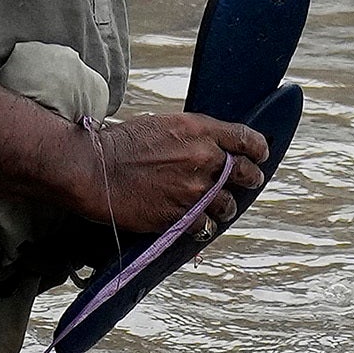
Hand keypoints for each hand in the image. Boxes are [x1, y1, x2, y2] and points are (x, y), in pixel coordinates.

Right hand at [65, 109, 273, 245]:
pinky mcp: (180, 216)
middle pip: (245, 174)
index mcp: (199, 130)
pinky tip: (195, 223)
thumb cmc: (120, 144)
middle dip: (250, 179)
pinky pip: (205, 226)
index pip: (245, 139)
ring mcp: (193, 191)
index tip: (260, 155)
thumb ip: (192, 138)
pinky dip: (202, 226)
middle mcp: (203, 159)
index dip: (258, 149)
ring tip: (217, 207)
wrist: (93, 169)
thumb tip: (209, 149)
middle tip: (248, 182)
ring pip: (227, 205)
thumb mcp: (162, 126)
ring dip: (224, 207)